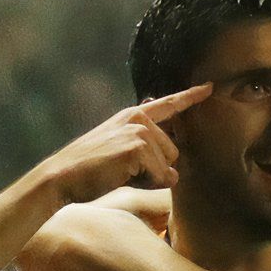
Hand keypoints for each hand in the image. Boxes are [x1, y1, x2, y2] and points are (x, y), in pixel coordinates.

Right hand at [35, 84, 211, 205]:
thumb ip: (145, 152)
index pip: (168, 104)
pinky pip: (161, 177)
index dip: (191, 96)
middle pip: (174, 153)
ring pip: (169, 167)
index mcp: (132, 116)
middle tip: (123, 170)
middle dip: (155, 170)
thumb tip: (174, 172)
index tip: (210, 87)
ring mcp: (139, 131)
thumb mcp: (118, 151)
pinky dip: (146, 184)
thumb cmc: (89, 171)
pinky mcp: (137, 147)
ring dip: (150, 178)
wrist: (60, 177)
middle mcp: (138, 119)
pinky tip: (121, 176)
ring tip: (120, 172)